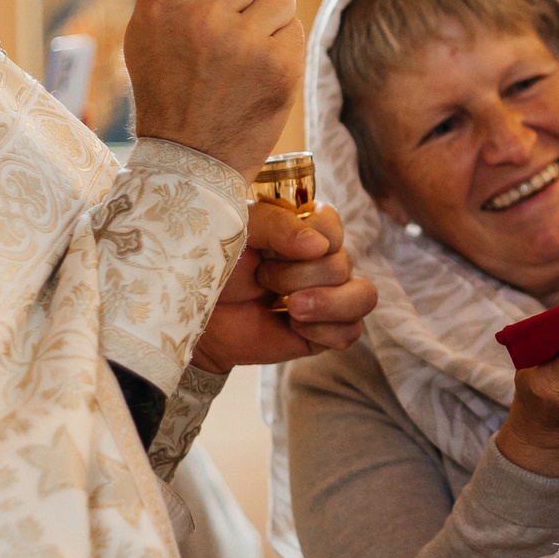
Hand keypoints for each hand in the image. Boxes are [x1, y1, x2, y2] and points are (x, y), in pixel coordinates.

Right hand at [125, 0, 300, 175]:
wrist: (190, 160)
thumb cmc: (166, 87)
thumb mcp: (147, 28)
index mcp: (162, 4)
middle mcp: (202, 21)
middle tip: (236, 12)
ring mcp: (244, 46)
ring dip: (269, 11)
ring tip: (246, 41)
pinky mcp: (280, 69)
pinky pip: (295, 29)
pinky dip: (282, 42)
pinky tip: (259, 65)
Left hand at [192, 201, 377, 370]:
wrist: (194, 318)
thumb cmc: (212, 266)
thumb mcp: (237, 230)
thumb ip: (277, 225)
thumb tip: (319, 245)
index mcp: (303, 228)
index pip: (333, 225)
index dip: (311, 239)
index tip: (272, 251)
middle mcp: (322, 260)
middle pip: (342, 264)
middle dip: (298, 276)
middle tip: (262, 279)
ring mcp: (328, 296)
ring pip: (364, 296)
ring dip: (326, 303)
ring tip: (291, 309)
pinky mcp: (324, 332)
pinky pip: (350, 332)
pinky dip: (324, 331)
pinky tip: (294, 327)